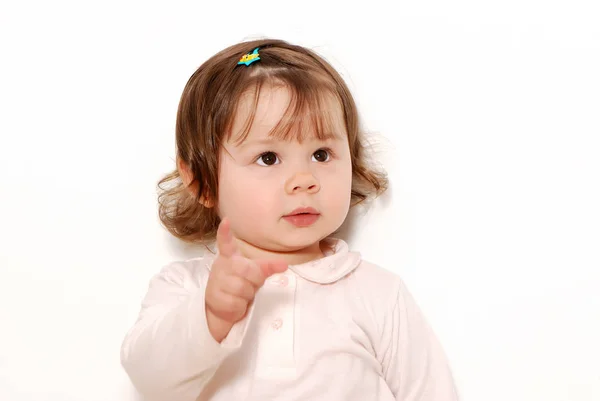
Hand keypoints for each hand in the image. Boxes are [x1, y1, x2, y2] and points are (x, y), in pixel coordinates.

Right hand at [205, 218, 286, 341]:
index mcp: (230, 256)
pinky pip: (236, 302)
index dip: (225, 232)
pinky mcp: (214, 297)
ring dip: (247, 294)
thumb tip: (285, 264)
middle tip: (252, 284)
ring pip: (242, 288)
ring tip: (241, 294)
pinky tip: (234, 302)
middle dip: (255, 279)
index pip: (226, 242)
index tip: (226, 222)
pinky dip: (240, 306)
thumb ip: (267, 266)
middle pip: (246, 269)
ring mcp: (216, 281)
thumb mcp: (254, 273)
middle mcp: (221, 266)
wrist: (221, 306)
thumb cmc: (240, 283)